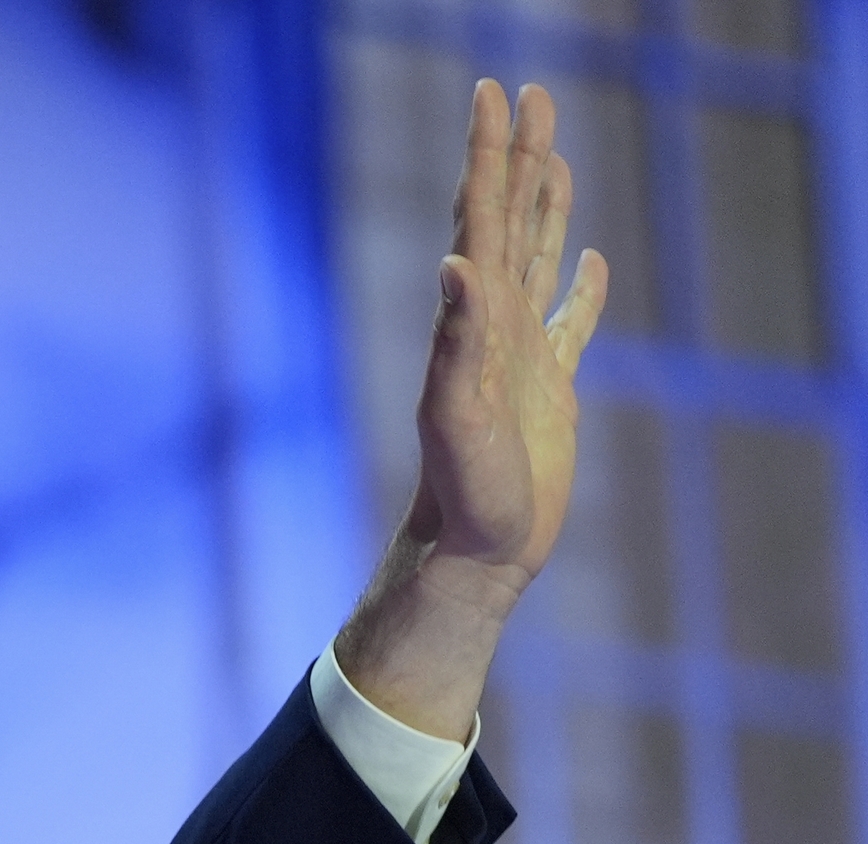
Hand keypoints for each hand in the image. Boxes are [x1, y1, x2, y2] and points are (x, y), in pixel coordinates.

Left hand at [337, 78, 611, 739]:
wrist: (473, 549)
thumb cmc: (462, 490)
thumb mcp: (457, 413)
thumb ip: (458, 339)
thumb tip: (457, 264)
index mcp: (472, 321)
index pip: (483, 217)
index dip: (488, 155)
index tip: (492, 93)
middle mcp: (491, 325)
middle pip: (507, 219)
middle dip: (516, 155)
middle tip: (525, 93)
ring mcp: (521, 352)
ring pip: (536, 255)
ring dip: (543, 201)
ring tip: (550, 149)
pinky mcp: (549, 386)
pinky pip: (570, 322)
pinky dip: (580, 287)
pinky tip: (586, 259)